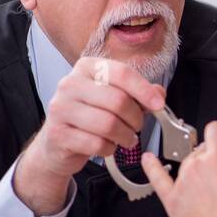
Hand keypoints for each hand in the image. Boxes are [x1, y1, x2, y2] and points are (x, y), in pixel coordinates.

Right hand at [16, 56, 165, 214]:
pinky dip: (109, 148)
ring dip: (125, 136)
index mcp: (86, 68)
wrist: (57, 144)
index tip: (159, 104)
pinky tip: (107, 146)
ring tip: (126, 138)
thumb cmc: (89, 117)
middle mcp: (70, 84)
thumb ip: (137, 94)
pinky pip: (96, 144)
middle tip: (137, 126)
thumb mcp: (113, 99)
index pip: (122, 73)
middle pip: (118, 100)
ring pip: (108, 124)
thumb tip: (159, 93)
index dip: (144, 90)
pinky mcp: (57, 134)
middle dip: (135, 118)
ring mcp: (60, 108)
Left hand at [141, 121, 216, 216]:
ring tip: (211, 189)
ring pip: (187, 165)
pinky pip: (157, 179)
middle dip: (215, 158)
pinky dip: (151, 167)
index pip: (215, 129)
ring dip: (198, 170)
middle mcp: (196, 167)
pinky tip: (148, 160)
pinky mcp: (172, 203)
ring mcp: (182, 184)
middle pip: (202, 149)